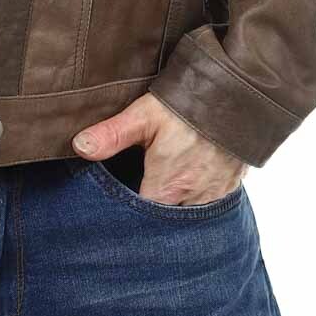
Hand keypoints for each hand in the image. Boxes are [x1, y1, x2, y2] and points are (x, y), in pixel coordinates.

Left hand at [71, 94, 246, 204]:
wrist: (236, 93)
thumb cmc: (187, 104)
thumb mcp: (144, 115)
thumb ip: (111, 134)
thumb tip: (79, 146)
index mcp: (167, 187)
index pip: (141, 220)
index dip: (128, 218)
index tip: (117, 212)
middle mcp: (193, 199)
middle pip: (166, 222)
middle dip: (153, 218)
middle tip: (137, 204)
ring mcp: (215, 194)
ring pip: (190, 216)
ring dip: (176, 210)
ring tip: (161, 196)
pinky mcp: (231, 184)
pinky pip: (211, 205)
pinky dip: (198, 201)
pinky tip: (188, 187)